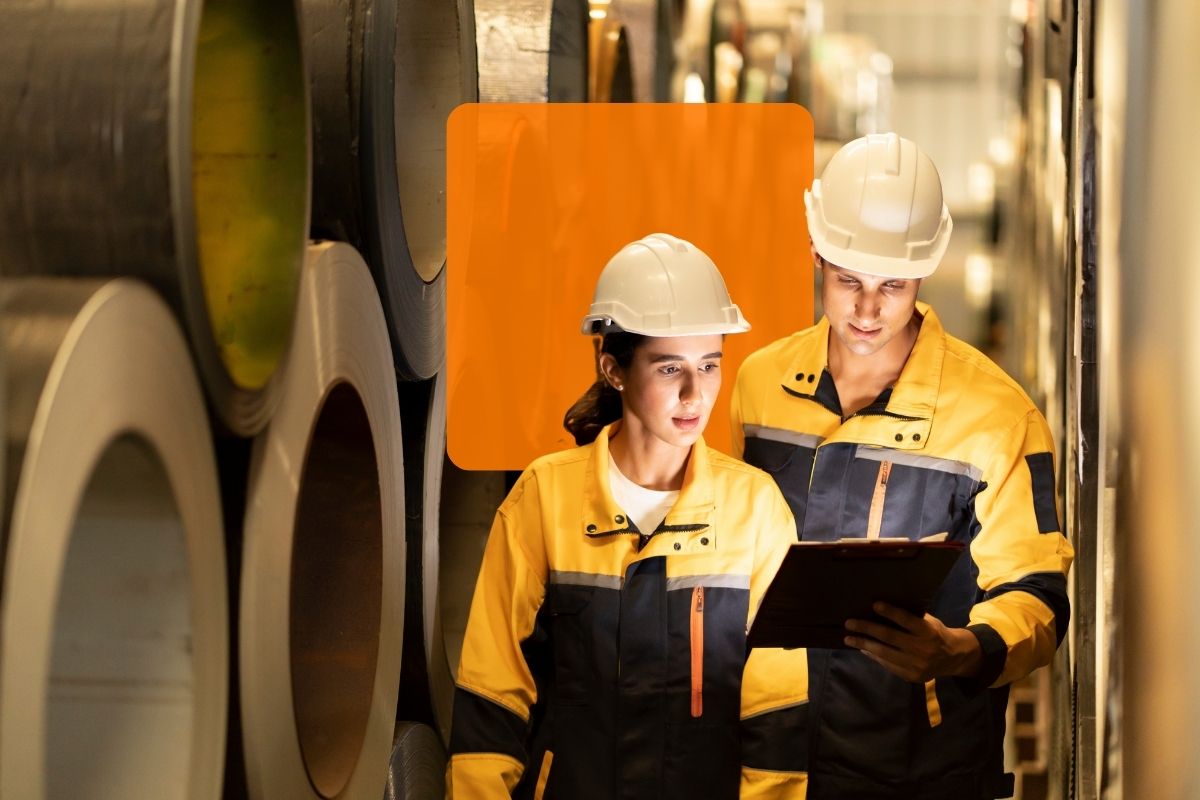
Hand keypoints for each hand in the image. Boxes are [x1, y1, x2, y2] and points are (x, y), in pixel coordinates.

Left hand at [843, 602, 981, 682]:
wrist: (953, 659)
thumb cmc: (936, 634)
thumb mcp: (930, 622)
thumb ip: (912, 618)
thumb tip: (883, 608)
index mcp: (928, 632)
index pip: (906, 620)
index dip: (890, 612)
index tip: (874, 604)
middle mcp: (922, 649)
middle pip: (889, 637)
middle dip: (867, 629)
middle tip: (849, 623)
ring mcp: (916, 665)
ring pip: (884, 653)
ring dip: (863, 644)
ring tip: (848, 638)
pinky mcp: (911, 676)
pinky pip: (888, 665)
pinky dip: (873, 656)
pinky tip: (863, 649)